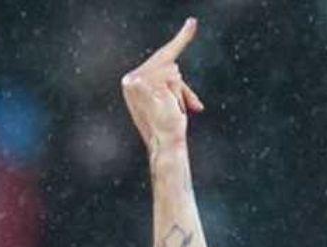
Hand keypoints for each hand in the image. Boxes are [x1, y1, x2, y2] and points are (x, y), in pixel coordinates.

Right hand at [120, 18, 205, 155]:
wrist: (164, 144)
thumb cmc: (168, 128)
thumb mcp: (167, 102)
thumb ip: (170, 89)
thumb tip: (196, 106)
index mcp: (131, 82)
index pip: (159, 59)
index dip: (181, 39)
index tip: (193, 23)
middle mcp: (130, 79)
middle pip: (168, 63)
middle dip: (180, 87)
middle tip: (178, 110)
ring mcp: (138, 80)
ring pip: (173, 71)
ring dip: (179, 92)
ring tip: (171, 112)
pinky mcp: (147, 83)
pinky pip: (174, 78)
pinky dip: (178, 93)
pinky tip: (170, 108)